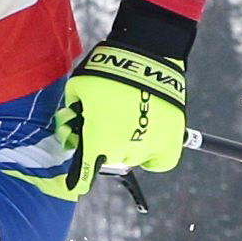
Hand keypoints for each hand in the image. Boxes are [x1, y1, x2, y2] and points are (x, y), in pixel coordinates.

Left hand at [35, 44, 190, 195]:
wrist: (147, 55)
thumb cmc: (107, 70)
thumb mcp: (78, 87)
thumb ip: (71, 112)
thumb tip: (70, 126)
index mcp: (98, 140)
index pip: (82, 176)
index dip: (75, 182)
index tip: (71, 185)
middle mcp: (123, 149)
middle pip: (108, 159)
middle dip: (102, 143)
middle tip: (104, 122)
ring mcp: (149, 147)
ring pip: (132, 157)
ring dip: (126, 144)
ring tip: (128, 118)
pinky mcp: (172, 141)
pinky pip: (158, 161)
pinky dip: (152, 155)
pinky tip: (147, 141)